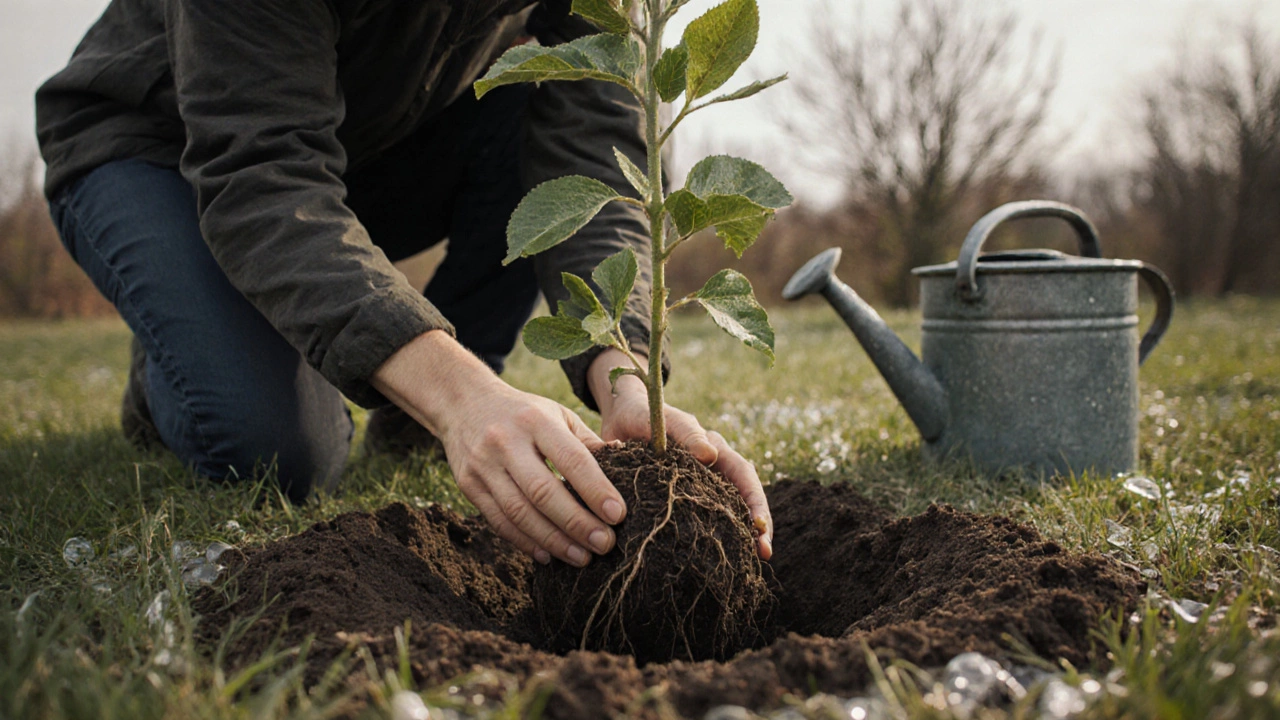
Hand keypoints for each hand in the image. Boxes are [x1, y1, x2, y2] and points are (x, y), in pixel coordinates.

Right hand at [372, 331, 626, 567]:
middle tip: (604, 544)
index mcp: (536, 420)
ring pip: (519, 512)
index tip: (618, 516)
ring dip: (553, 540)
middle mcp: (506, 441)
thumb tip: (626, 464)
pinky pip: (498, 521)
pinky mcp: (468, 484)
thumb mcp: (557, 414)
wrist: (462, 401)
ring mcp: (483, 464)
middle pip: (543, 491)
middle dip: (577, 522)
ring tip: (582, 557)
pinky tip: (548, 555)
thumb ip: (587, 442)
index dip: (596, 490)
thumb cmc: (524, 413)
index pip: (571, 459)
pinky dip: (524, 542)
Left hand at [588, 349, 773, 559]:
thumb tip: (710, 456)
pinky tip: (710, 559)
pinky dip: (709, 537)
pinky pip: (700, 520)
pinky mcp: (679, 500)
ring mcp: (698, 486)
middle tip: (764, 553)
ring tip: (746, 561)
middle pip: (743, 500)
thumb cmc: (645, 414)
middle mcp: (713, 470)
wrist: (620, 418)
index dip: (755, 501)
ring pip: (725, 513)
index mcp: (715, 450)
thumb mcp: (666, 420)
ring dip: (737, 536)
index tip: (759, 525)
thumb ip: (686, 434)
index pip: (743, 476)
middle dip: (756, 527)